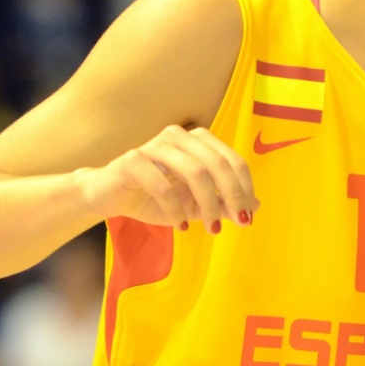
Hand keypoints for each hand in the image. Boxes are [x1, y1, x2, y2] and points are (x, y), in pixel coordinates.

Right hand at [78, 124, 258, 232]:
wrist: (108, 197)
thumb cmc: (153, 198)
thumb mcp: (194, 205)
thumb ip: (222, 203)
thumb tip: (256, 207)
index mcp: (197, 141)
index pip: (232, 160)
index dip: (245, 188)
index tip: (249, 216)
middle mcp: (178, 137)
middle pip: (218, 164)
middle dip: (232, 196)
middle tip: (239, 223)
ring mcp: (155, 145)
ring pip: (195, 171)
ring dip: (208, 205)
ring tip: (211, 229)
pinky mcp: (132, 160)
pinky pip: (162, 185)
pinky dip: (176, 209)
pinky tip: (180, 226)